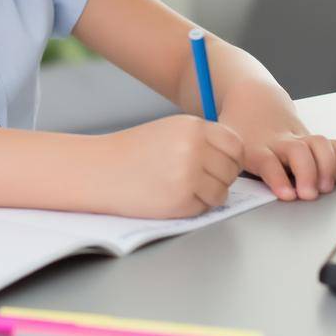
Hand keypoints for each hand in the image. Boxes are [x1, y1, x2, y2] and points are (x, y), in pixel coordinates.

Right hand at [94, 115, 245, 218]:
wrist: (99, 171)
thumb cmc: (132, 152)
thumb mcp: (169, 131)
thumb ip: (200, 139)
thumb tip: (233, 158)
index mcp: (192, 127)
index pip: (235, 145)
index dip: (233, 158)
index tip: (223, 165)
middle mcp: (193, 148)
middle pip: (231, 169)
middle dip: (222, 178)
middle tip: (201, 180)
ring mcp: (188, 175)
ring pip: (221, 191)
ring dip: (209, 194)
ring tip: (183, 188)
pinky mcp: (180, 201)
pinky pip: (204, 207)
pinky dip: (194, 207)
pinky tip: (172, 197)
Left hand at [222, 95, 335, 201]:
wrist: (253, 99)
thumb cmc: (238, 129)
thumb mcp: (224, 147)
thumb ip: (226, 168)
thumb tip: (222, 192)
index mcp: (254, 147)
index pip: (267, 161)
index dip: (278, 178)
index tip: (288, 195)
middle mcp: (278, 141)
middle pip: (297, 151)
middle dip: (308, 173)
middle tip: (310, 194)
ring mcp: (297, 137)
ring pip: (319, 144)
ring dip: (327, 167)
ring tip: (326, 187)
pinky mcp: (310, 137)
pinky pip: (332, 144)